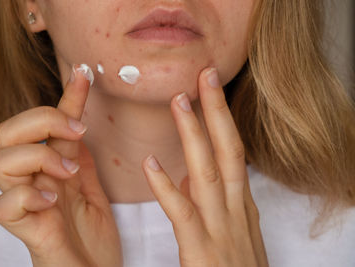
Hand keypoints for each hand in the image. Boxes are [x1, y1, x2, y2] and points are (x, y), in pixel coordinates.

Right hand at [0, 65, 122, 266]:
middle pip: (8, 132)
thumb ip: (81, 161)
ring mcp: (27, 205)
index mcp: (51, 169)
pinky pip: (5, 206)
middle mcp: (33, 182)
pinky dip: (27, 196)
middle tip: (77, 132)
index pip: (49, 124)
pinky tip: (53, 200)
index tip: (83, 74)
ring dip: (37, 155)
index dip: (65, 96)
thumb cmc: (93, 241)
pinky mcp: (27, 230)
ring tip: (68, 170)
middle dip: (41, 120)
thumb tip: (77, 125)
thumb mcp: (92, 190)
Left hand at [141, 68, 268, 266]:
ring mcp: (220, 227)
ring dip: (194, 134)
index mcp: (240, 203)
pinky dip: (167, 186)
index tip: (210, 89)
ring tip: (180, 101)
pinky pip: (182, 213)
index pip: (233, 150)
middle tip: (205, 75)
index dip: (222, 117)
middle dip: (217, 111)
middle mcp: (234, 208)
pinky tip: (151, 163)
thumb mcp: (232, 230)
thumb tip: (184, 176)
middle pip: (227, 149)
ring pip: (207, 171)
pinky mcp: (202, 249)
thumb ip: (209, 201)